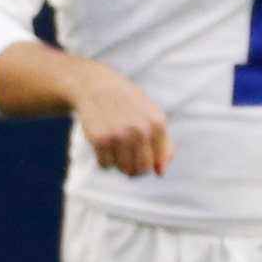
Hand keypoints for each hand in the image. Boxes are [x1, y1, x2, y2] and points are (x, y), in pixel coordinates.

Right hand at [67, 60, 172, 178]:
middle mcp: (141, 130)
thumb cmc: (129, 106)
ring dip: (118, 163)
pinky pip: (105, 165)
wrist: (98, 89)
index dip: (148, 163)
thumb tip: (161, 172)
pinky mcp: (101, 140)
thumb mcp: (151, 119)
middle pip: (141, 169)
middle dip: (134, 169)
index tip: (140, 154)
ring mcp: (120, 136)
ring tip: (115, 147)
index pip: (157, 161)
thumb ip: (162, 145)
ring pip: (122, 169)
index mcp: (158, 124)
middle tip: (127, 158)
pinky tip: (103, 144)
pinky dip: (104, 159)